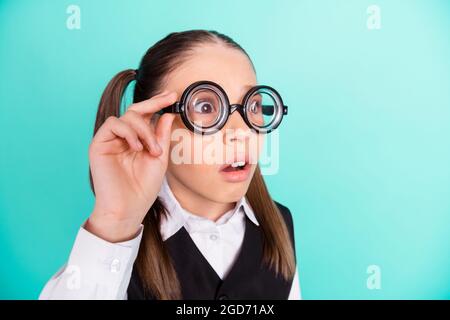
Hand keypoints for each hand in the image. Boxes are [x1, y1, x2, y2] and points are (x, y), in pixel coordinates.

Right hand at [86, 91, 176, 241]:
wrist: (128, 208)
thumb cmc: (143, 187)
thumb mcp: (159, 158)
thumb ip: (161, 136)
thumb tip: (167, 114)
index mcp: (137, 141)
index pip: (145, 116)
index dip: (157, 104)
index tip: (172, 96)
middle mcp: (123, 138)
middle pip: (135, 110)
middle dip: (153, 103)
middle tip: (168, 99)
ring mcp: (110, 140)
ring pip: (127, 116)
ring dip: (144, 129)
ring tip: (152, 149)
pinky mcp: (99, 144)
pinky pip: (113, 124)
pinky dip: (128, 132)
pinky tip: (137, 146)